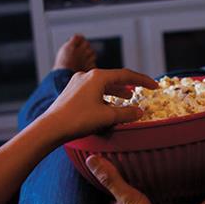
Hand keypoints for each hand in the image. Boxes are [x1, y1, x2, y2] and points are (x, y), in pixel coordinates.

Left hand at [37, 68, 157, 142]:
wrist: (50, 128)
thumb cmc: (78, 120)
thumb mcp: (107, 117)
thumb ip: (127, 113)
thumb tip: (140, 111)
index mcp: (97, 77)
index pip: (126, 75)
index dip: (143, 80)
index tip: (154, 86)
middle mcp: (86, 76)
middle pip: (113, 78)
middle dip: (128, 85)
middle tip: (141, 90)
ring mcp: (76, 83)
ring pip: (102, 85)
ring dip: (115, 91)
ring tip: (126, 98)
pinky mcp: (70, 92)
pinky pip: (92, 91)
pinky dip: (103, 96)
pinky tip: (106, 106)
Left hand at [86, 155, 204, 203]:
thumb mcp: (126, 200)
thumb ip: (113, 180)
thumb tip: (92, 159)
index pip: (119, 194)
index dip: (118, 180)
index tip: (120, 162)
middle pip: (146, 200)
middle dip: (149, 186)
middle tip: (156, 164)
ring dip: (177, 196)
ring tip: (185, 176)